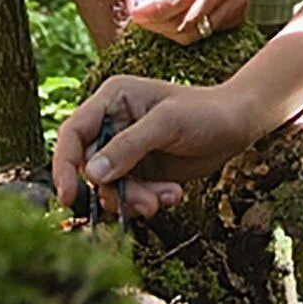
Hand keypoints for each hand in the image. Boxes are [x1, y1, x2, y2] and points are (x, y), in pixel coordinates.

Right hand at [52, 75, 253, 219]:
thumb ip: (128, 146)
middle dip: (115, 191)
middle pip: (89, 168)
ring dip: (134, 200)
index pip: (73, 133)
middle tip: (145, 204)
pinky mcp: (139, 171)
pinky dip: (147, 201)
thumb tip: (90, 173)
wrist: (238, 124)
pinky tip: (173, 195)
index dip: (64, 165)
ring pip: (108, 188)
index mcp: (113, 99)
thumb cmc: (206, 111)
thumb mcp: (167, 123)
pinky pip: (128, 195)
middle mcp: (112, 124)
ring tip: (167, 197)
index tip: (69, 197)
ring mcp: (125, 150)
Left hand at [126, 0, 269, 42]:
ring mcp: (238, 0)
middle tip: (142, 12)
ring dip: (168, 29)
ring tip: (159, 12)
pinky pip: (203, 36)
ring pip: (193, 33)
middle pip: (186, 19)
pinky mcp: (239, 16)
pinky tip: (179, 13)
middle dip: (156, 21)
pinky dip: (185, 30)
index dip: (156, 9)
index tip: (136, 12)